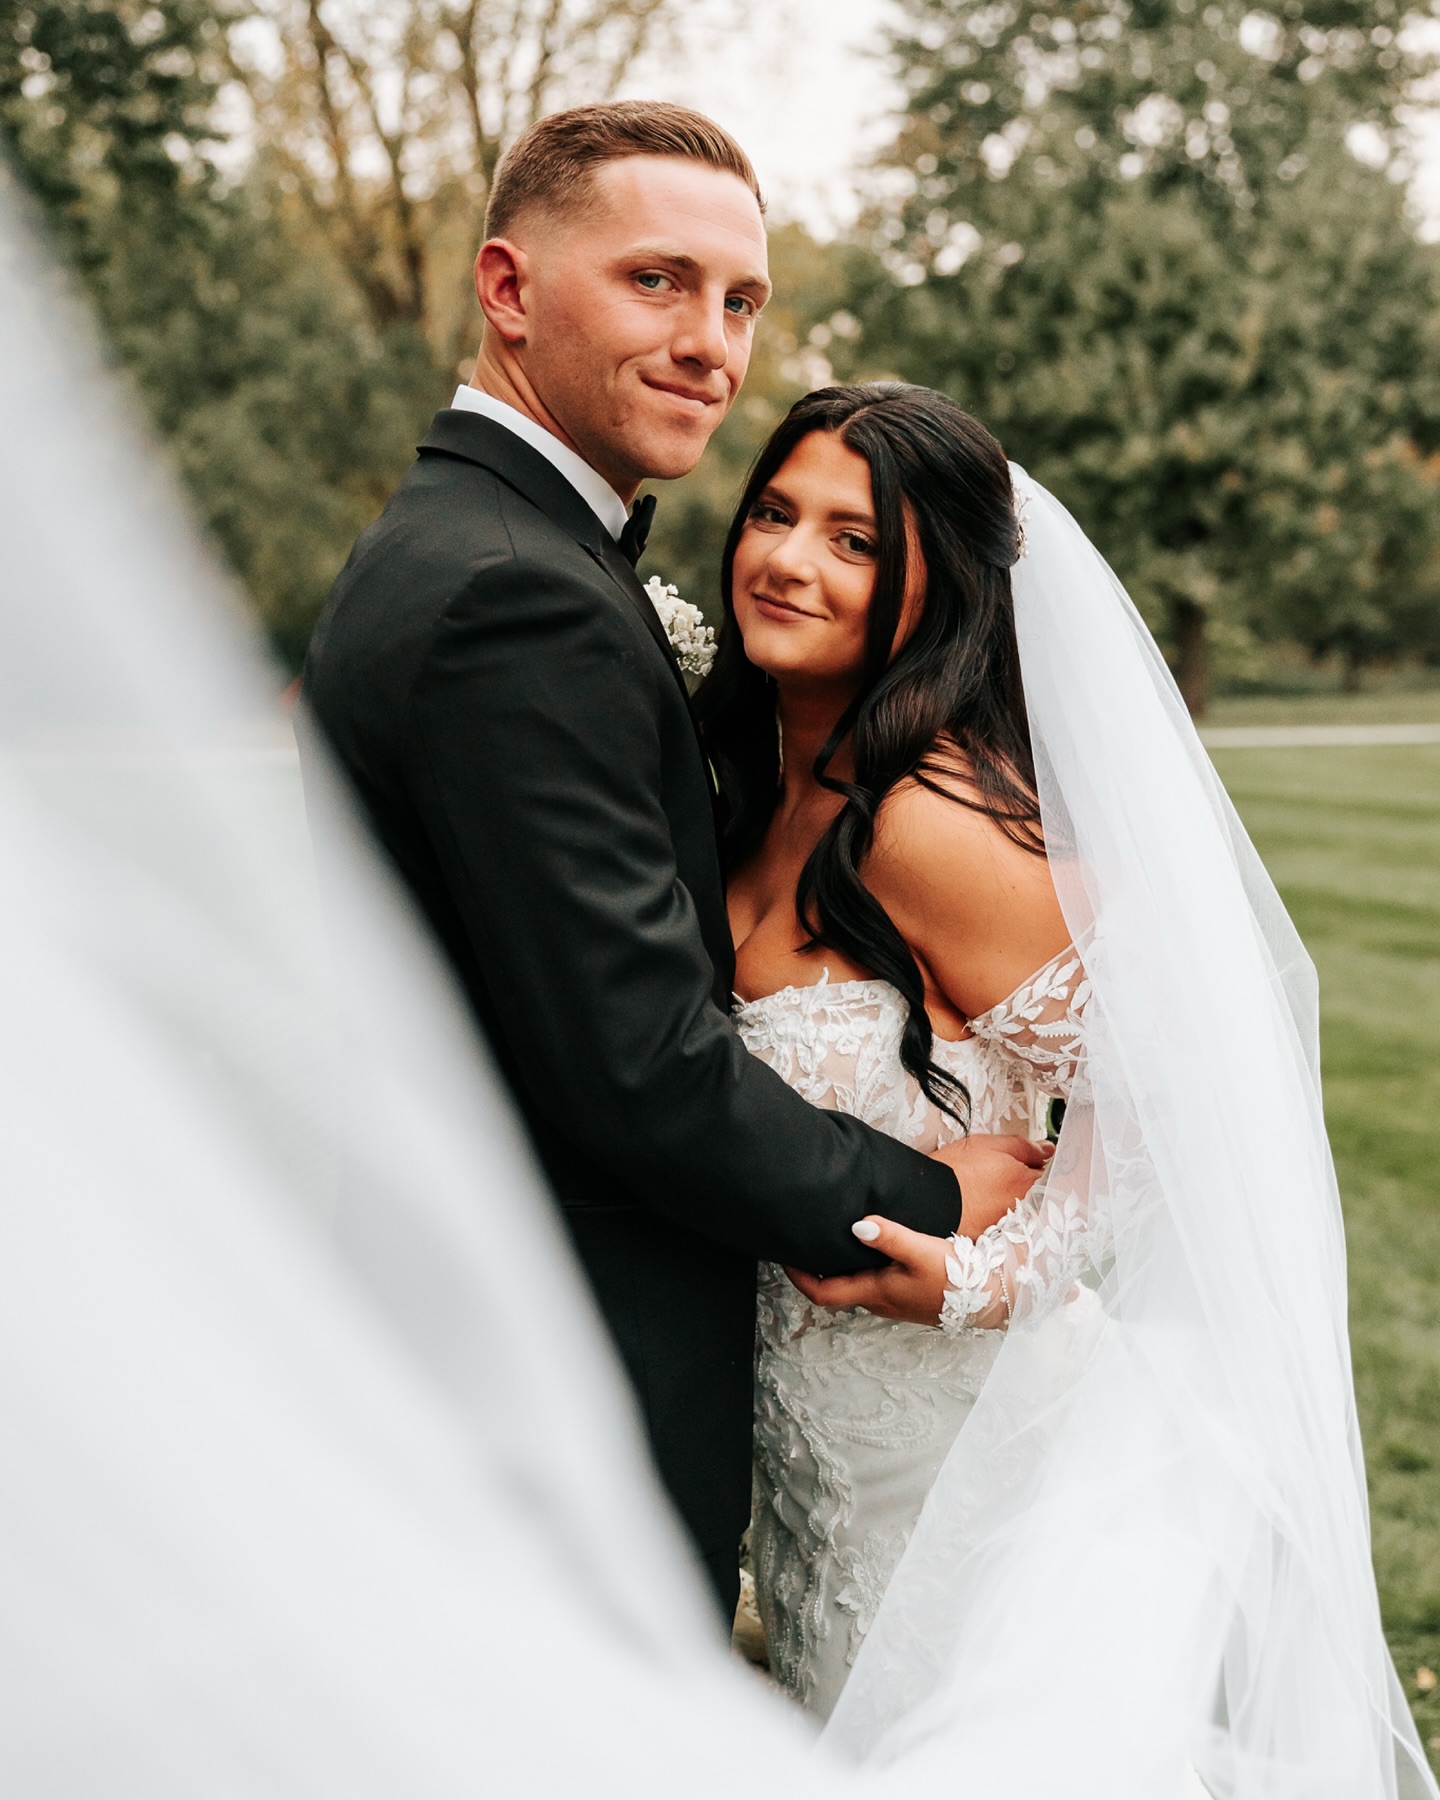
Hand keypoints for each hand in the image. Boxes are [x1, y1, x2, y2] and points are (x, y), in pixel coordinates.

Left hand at [785, 1216, 954, 1326]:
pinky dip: (860, 1264)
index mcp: (875, 1292)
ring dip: (838, 1264)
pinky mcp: (906, 1293)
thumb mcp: (923, 1252)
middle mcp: (878, 1300)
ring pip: (854, 1282)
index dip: (797, 1276)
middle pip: (834, 1287)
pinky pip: (872, 1279)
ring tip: (830, 1236)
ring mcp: (892, 1299)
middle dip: (814, 1266)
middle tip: (803, 1238)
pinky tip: (868, 1244)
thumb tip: (857, 1226)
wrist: (990, 1298)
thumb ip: (890, 1238)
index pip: (822, 1292)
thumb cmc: (956, 1279)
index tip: (785, 1254)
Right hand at [933, 1133, 1051, 1238]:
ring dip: (1010, 1201)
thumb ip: (1024, 1146)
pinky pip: (1003, 1224)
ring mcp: (1008, 1224)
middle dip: (1026, 1185)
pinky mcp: (992, 1237)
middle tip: (1003, 1177)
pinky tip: (979, 1207)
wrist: (927, 1199)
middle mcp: (1023, 1207)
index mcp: (1026, 1182)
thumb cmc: (954, 1170)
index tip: (1032, 1163)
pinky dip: (995, 1215)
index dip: (1038, 1167)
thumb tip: (1046, 1150)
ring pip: (1020, 1210)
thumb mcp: (990, 1144)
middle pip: (1036, 1194)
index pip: (1048, 1174)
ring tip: (987, 1192)